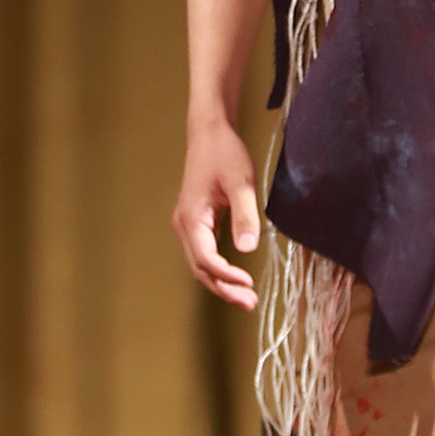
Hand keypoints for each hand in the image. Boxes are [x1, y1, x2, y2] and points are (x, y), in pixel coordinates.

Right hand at [172, 117, 262, 308]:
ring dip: (221, 282)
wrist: (210, 132)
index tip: (248, 283)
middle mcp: (184, 225)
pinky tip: (236, 277)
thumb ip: (245, 215)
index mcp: (191, 218)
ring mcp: (189, 224)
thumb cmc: (224, 153)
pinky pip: (205, 253)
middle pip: (200, 268)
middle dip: (224, 288)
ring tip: (246, 297)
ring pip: (201, 264)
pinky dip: (219, 268)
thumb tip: (247, 249)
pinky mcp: (197, 221)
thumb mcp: (240, 182)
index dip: (226, 275)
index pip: (206, 259)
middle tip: (250, 303)